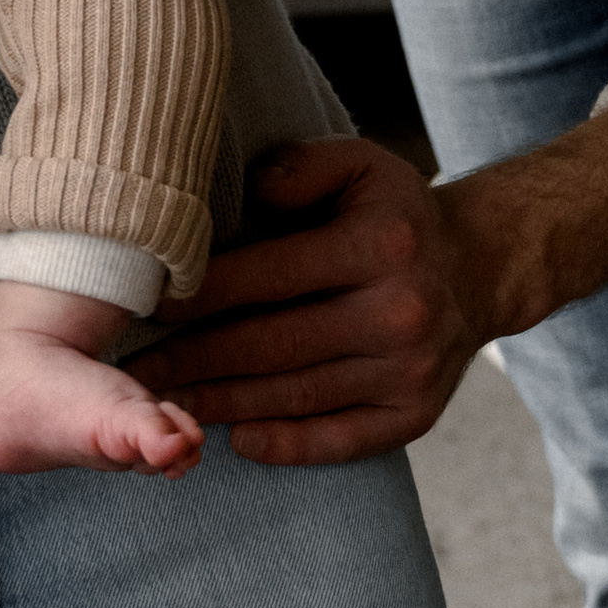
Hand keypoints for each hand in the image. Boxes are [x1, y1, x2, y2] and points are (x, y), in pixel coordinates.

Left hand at [131, 105, 607, 464]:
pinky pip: (338, 439)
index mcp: (379, 246)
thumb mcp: (358, 163)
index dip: (196, 295)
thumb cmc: (393, 214)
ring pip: (293, 395)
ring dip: (219, 403)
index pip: (265, 276)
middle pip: (269, 345)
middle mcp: (399, 313)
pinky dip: (284, 444)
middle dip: (189, 360)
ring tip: (161, 403)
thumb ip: (298, 169)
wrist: (478, 268)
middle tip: (129, 370)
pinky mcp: (414, 416)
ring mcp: (409, 372)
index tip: (141, 305)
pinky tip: (235, 438)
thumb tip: (249, 198)